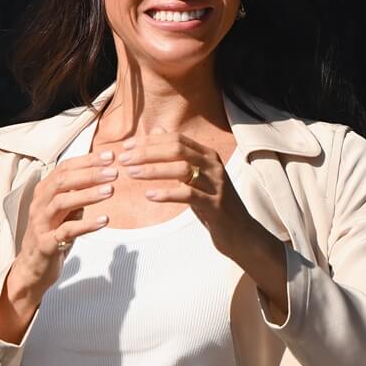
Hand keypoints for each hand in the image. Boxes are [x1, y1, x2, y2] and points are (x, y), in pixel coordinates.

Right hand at [0, 152, 115, 340]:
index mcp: (44, 193)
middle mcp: (39, 204)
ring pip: (62, 202)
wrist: (32, 269)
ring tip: (110, 190)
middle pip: (63, 181)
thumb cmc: (52, 237)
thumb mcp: (65, 213)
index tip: (110, 156)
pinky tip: (104, 221)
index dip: (87, 161)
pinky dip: (85, 225)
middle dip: (89, 174)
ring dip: (87, 195)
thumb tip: (101, 178)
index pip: (64, 169)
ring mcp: (40, 224)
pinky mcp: (45, 244)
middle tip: (114, 172)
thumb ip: (77, 197)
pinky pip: (66, 231)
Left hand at [117, 128, 287, 315]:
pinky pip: (188, 194)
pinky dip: (167, 193)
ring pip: (181, 169)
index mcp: (207, 155)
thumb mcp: (195, 176)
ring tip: (131, 173)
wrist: (241, 233)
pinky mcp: (214, 205)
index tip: (126, 147)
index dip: (149, 141)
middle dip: (147, 152)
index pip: (176, 138)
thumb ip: (177, 155)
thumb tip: (155, 131)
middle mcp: (213, 165)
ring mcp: (216, 184)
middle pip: (177, 149)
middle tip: (123, 159)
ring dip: (153, 170)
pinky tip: (149, 195)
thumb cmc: (212, 203)